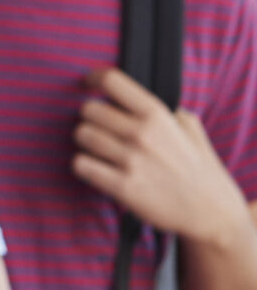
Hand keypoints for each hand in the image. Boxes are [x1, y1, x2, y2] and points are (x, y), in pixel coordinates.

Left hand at [73, 67, 249, 246]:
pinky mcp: (122, 186)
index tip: (88, 84)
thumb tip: (140, 99)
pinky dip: (84, 165)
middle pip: (88, 109)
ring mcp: (131, 159)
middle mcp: (142, 133)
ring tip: (101, 150)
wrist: (209, 211)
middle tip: (100, 128)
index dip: (94, 79)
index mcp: (158, 114)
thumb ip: (165, 110)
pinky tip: (97, 168)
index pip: (113, 81)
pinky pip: (81, 164)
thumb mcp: (190, 128)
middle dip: (90, 118)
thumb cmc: (198, 168)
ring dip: (86, 142)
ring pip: (81, 135)